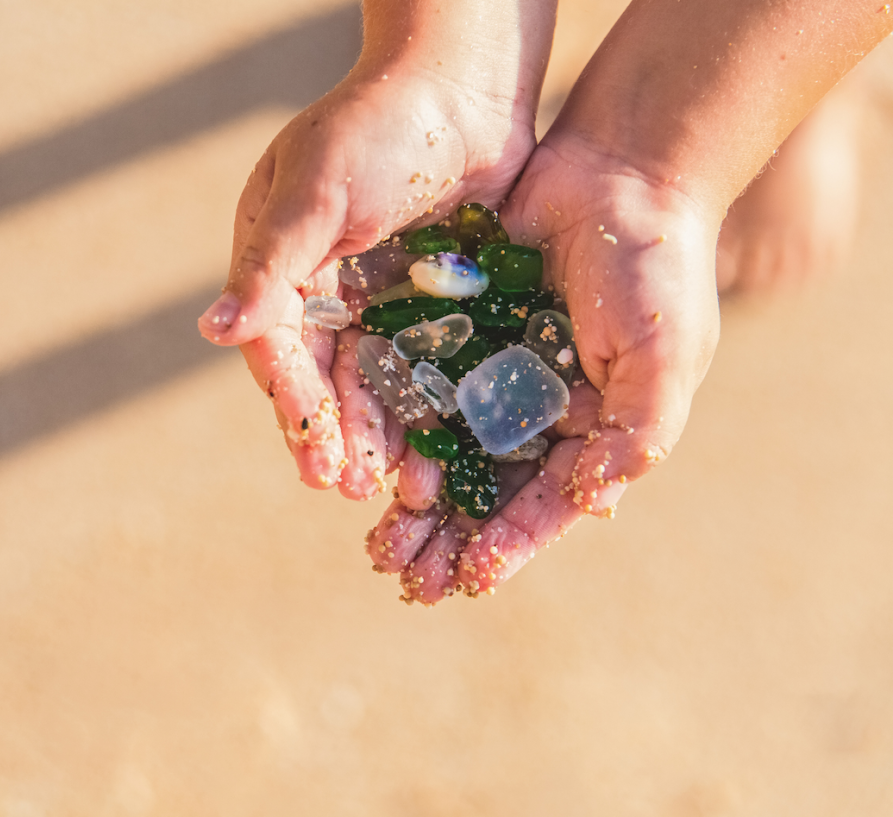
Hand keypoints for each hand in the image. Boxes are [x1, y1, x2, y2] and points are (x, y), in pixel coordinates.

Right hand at [199, 63, 540, 496]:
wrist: (466, 86)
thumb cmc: (380, 125)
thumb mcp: (317, 191)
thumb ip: (269, 264)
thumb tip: (213, 332)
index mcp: (278, 260)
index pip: (276, 347)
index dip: (293, 402)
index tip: (313, 456)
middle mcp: (321, 286)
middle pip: (320, 375)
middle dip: (330, 432)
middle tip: (343, 489)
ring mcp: (377, 296)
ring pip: (370, 379)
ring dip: (375, 432)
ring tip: (389, 486)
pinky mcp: (428, 300)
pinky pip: (422, 363)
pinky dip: (424, 404)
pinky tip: (435, 446)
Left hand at [371, 132, 721, 600]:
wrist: (620, 168)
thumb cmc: (657, 268)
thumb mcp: (663, 357)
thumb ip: (636, 434)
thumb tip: (591, 503)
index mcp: (593, 429)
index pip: (545, 504)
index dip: (509, 544)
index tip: (469, 577)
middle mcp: (539, 411)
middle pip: (486, 490)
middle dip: (447, 537)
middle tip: (404, 577)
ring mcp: (495, 372)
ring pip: (444, 450)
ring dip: (414, 499)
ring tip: (379, 541)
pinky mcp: (457, 333)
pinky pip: (420, 387)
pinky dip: (396, 426)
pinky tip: (368, 461)